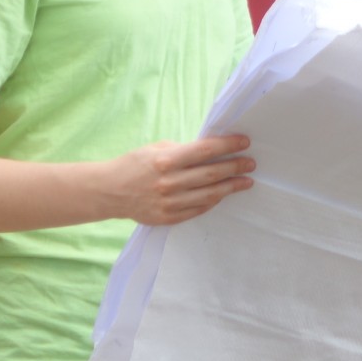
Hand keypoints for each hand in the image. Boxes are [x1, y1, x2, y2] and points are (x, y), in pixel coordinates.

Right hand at [102, 134, 253, 225]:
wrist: (110, 191)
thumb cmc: (135, 164)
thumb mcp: (157, 149)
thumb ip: (183, 151)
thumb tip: (212, 151)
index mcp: (166, 160)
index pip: (205, 151)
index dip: (228, 146)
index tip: (245, 142)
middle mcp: (169, 182)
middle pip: (211, 174)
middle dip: (236, 167)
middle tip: (250, 163)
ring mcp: (169, 203)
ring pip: (209, 195)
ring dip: (231, 187)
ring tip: (246, 181)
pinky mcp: (168, 218)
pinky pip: (198, 210)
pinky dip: (213, 202)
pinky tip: (223, 195)